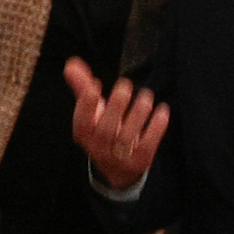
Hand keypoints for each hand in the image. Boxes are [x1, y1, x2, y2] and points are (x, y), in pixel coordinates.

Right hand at [65, 57, 169, 190]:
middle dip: (115, 107)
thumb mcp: (92, 112)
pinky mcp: (139, 161)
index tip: (95, 84)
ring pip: (126, 138)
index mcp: (84, 134)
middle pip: (105, 130)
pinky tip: (162, 111)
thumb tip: (71, 64)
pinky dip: (155, 128)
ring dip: (137, 115)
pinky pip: (147, 145)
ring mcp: (119, 158)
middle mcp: (98, 148)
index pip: (82, 122)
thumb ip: (83, 88)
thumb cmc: (103, 131)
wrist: (118, 169)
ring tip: (146, 96)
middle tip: (125, 85)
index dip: (86, 104)